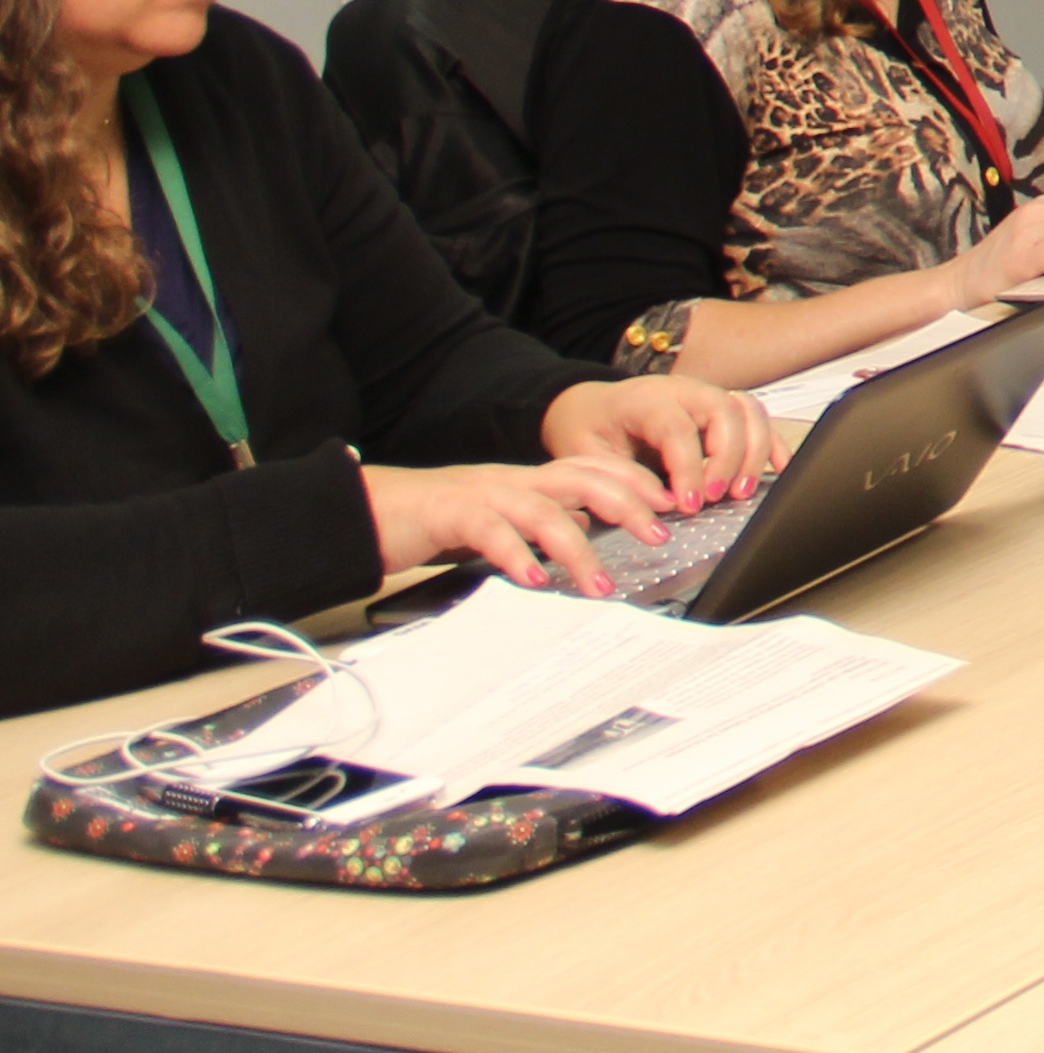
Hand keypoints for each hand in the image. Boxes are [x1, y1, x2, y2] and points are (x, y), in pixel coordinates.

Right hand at [362, 456, 679, 594]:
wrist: (365, 511)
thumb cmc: (433, 519)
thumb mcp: (498, 519)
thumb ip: (537, 522)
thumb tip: (579, 533)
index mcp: (526, 480)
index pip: (592, 469)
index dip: (634, 482)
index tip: (669, 505)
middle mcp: (511, 480)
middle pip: (581, 479)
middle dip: (625, 503)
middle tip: (658, 534)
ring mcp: (481, 494)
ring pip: (542, 509)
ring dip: (577, 548)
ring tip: (600, 583)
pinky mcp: (448, 514)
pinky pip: (489, 530)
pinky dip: (516, 554)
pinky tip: (534, 578)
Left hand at [542, 375, 775, 509]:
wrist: (589, 407)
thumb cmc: (587, 429)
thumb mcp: (583, 454)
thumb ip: (620, 477)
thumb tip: (662, 504)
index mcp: (646, 399)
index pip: (678, 429)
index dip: (689, 468)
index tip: (690, 504)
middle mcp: (683, 391)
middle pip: (724, 412)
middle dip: (728, 458)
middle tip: (716, 498)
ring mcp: (707, 396)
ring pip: (748, 411)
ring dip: (754, 452)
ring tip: (742, 492)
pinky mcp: (721, 409)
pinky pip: (757, 418)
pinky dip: (773, 442)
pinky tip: (778, 469)